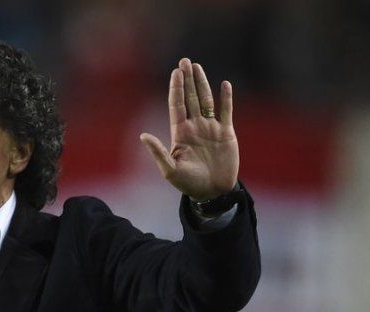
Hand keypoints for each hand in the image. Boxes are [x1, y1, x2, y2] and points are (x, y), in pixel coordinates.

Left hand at [140, 58, 237, 200]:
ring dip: (202, 84)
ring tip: (197, 67)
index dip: (176, 89)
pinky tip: (224, 84)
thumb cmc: (188, 184)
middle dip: (187, 80)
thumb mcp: (170, 170)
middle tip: (184, 61)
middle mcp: (195, 127)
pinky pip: (226, 112)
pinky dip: (226, 98)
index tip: (175, 72)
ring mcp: (211, 129)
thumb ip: (158, 151)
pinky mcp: (226, 133)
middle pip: (190, 98)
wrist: (212, 192)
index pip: (177, 106)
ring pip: (206, 100)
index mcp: (180, 134)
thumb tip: (143, 135)